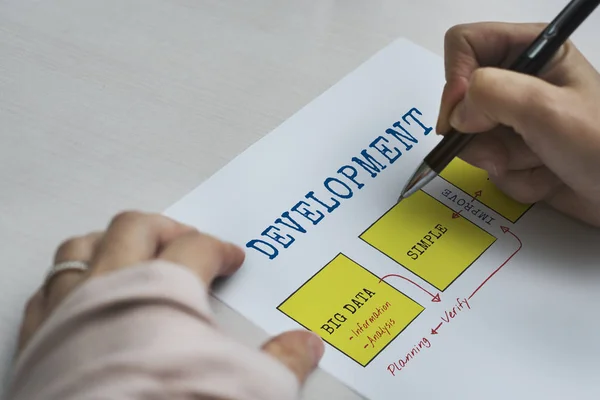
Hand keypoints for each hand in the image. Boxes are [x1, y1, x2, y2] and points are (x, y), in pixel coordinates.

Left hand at [18, 211, 323, 383]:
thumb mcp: (246, 386)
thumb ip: (282, 361)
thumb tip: (305, 346)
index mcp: (164, 287)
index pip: (198, 248)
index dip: (220, 249)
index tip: (231, 257)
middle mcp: (111, 287)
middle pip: (137, 228)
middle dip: (168, 228)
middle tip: (186, 237)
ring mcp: (69, 309)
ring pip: (83, 247)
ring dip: (109, 241)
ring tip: (128, 248)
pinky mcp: (39, 339)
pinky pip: (48, 289)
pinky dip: (68, 281)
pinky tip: (79, 290)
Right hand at [437, 22, 599, 225]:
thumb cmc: (599, 145)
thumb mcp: (545, 109)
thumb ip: (491, 95)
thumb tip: (456, 115)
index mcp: (531, 50)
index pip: (464, 44)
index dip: (456, 78)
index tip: (461, 116)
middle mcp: (519, 81)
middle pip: (461, 100)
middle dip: (481, 134)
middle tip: (507, 152)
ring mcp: (516, 119)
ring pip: (473, 139)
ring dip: (504, 161)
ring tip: (541, 163)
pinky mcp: (517, 151)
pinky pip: (490, 165)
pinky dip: (516, 179)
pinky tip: (547, 178)